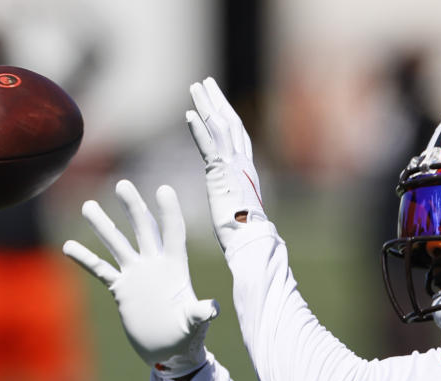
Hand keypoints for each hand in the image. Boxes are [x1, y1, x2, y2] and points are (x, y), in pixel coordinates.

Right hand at [63, 180, 217, 378]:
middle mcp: (154, 265)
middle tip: (122, 184)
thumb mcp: (195, 325)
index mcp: (175, 268)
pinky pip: (101, 270)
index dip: (169, 212)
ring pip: (118, 245)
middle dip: (133, 208)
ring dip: (104, 227)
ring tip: (88, 206)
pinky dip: (86, 259)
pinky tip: (68, 246)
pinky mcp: (122, 290)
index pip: (173, 233)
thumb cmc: (188, 338)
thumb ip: (200, 314)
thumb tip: (212, 309)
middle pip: (143, 230)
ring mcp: (136, 275)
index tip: (163, 188)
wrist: (170, 353)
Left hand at [186, 77, 265, 249]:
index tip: (217, 99)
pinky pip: (208, 147)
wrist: (251, 238)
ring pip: (219, 128)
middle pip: (229, 122)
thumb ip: (235, 192)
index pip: (237, 134)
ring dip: (206, 106)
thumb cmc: (246, 230)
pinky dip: (198, 130)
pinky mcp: (220, 175)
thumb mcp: (239, 205)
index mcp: (246, 168)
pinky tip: (189, 115)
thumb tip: (231, 196)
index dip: (227, 114)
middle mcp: (242, 162)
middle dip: (217, 100)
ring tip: (195, 87)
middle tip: (205, 82)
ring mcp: (232, 166)